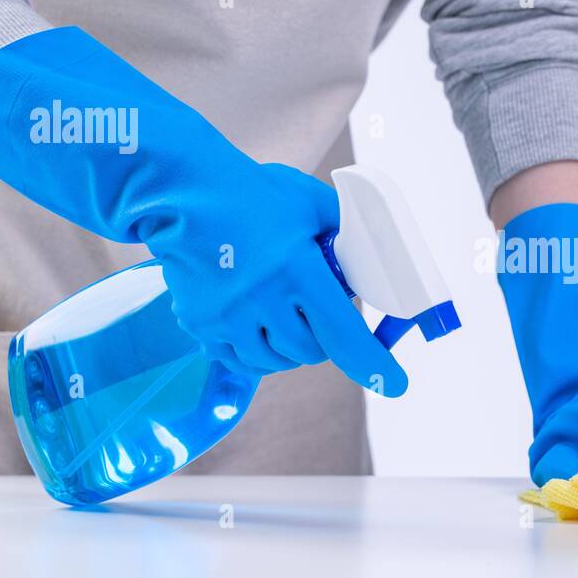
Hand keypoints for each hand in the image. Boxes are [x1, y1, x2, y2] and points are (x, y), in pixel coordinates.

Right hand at [157, 161, 406, 389]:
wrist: (183, 193)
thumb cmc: (252, 193)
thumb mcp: (310, 203)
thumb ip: (345, 229)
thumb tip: (372, 256)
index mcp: (296, 269)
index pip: (343, 333)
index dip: (371, 363)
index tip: (395, 384)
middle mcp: (262, 299)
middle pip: (310, 351)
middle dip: (323, 339)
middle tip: (317, 312)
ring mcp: (228, 316)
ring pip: (275, 360)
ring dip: (289, 347)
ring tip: (284, 314)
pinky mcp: (202, 325)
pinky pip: (240, 361)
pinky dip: (256, 351)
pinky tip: (257, 325)